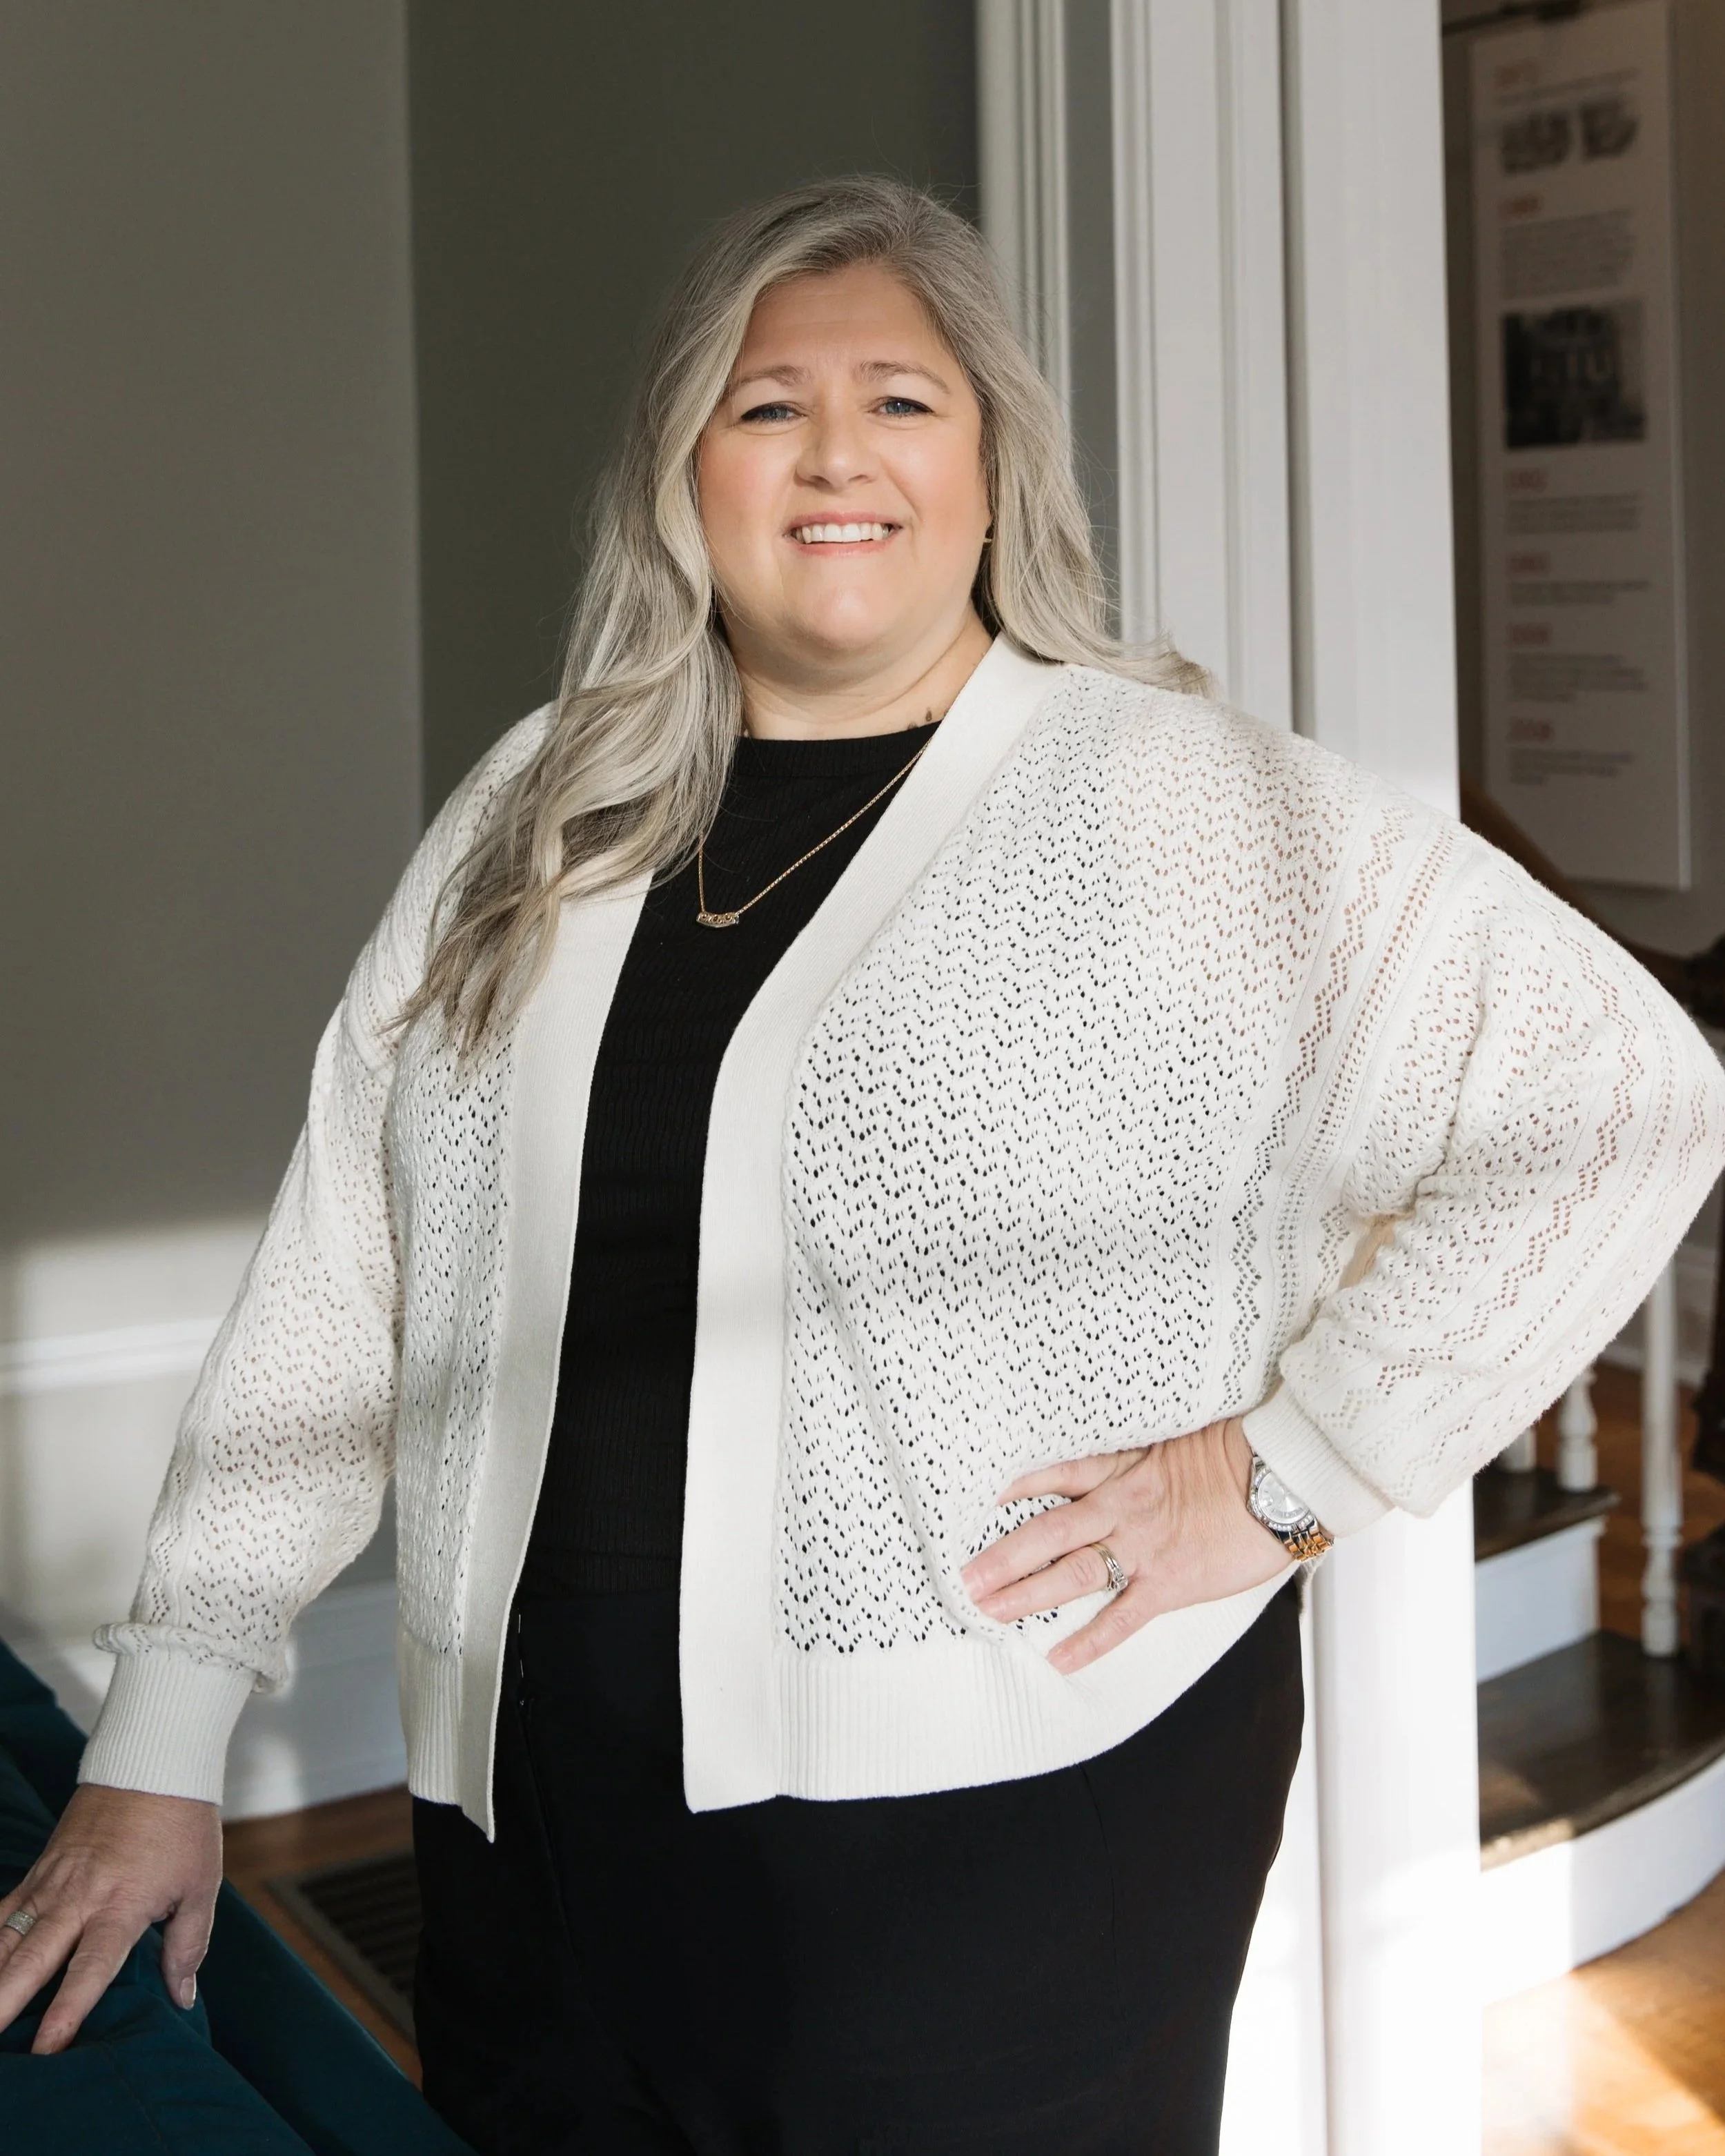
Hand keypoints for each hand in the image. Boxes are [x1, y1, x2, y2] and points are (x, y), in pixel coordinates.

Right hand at [0, 1783, 221, 2052]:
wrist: (153, 1763)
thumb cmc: (183, 1826)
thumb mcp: (202, 1885)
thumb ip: (187, 1944)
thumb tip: (182, 1997)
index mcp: (122, 1904)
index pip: (91, 1967)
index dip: (69, 2009)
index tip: (47, 2047)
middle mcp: (79, 1898)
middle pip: (33, 1958)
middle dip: (5, 2002)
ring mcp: (52, 1883)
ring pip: (7, 1938)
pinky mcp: (39, 1870)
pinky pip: (2, 1912)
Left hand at [960, 1417, 1291, 1675]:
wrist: (1278, 1479)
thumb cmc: (1233, 1454)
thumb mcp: (1171, 1440)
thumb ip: (1132, 1455)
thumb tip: (1109, 1459)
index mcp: (1119, 1469)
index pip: (1052, 1475)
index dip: (1010, 1488)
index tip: (972, 1499)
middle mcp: (1120, 1507)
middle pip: (1046, 1533)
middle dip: (1002, 1556)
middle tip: (963, 1577)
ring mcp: (1142, 1547)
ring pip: (1072, 1574)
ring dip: (1027, 1594)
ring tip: (989, 1610)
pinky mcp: (1168, 1582)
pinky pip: (1121, 1617)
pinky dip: (1089, 1641)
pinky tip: (1059, 1658)